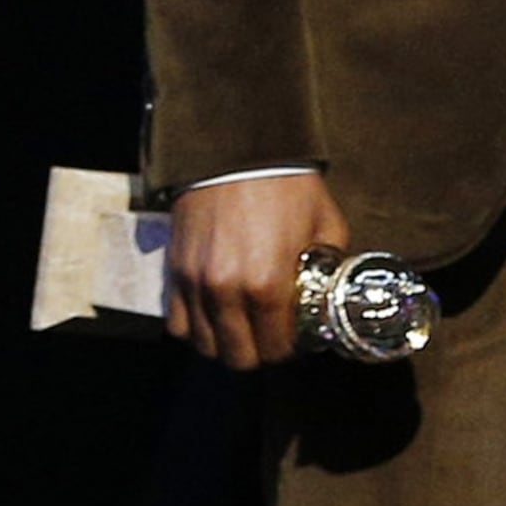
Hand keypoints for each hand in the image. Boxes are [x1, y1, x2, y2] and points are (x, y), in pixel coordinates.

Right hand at [164, 170, 347, 370]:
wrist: (238, 148)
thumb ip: (329, 267)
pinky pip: (177, 323)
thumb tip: (329, 296)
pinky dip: (195, 327)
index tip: (295, 336)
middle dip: (259, 352)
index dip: (290, 348)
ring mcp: (196, 284)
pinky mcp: (175, 271)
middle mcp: (227, 292)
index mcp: (268, 285)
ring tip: (241, 325)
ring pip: (205, 346)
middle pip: (239, 357)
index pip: (276, 349)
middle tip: (270, 334)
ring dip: (226, 342)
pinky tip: (213, 314)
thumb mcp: (326, 224)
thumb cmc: (286, 183)